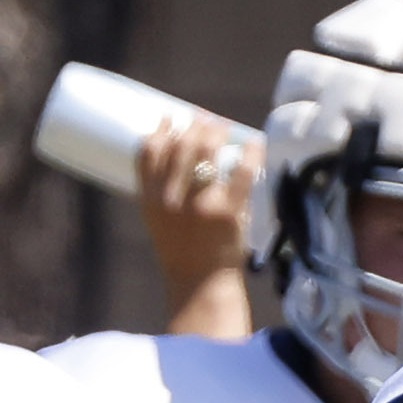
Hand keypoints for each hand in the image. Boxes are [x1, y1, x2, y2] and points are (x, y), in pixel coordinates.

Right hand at [136, 119, 257, 334]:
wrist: (200, 284)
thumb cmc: (182, 251)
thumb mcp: (158, 220)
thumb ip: (159, 190)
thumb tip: (174, 152)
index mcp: (150, 200)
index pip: (148, 151)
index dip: (161, 130)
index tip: (171, 118)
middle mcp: (171, 199)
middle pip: (180, 146)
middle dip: (193, 126)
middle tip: (205, 120)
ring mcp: (200, 204)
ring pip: (206, 152)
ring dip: (215, 132)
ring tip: (222, 127)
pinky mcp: (228, 211)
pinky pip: (241, 171)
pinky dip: (249, 152)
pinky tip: (253, 143)